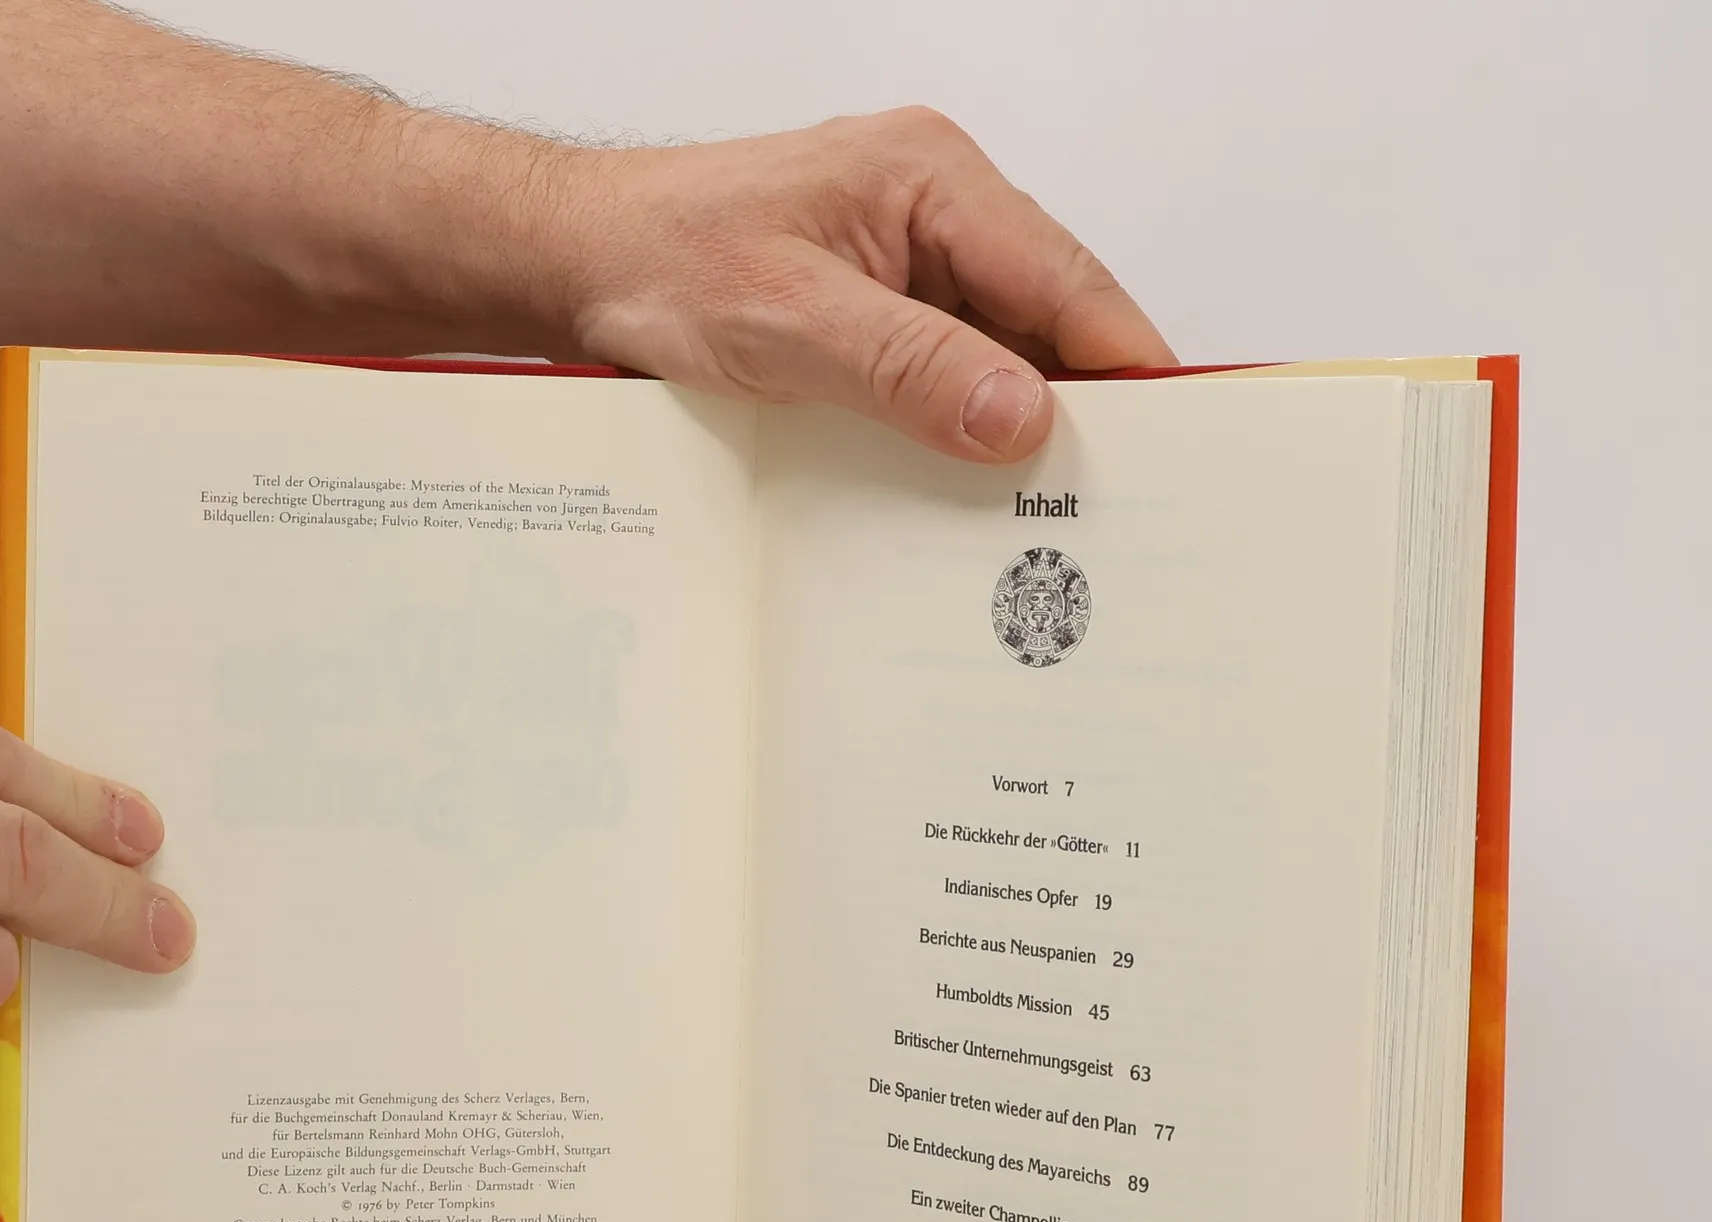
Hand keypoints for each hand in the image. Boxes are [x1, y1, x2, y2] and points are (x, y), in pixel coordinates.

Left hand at [538, 108, 1174, 462]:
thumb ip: (908, 367)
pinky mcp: (877, 314)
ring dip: (1010, 427)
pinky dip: (957, 429)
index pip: (1062, 276)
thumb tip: (1019, 417)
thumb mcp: (788, 320)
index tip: (1171, 435)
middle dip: (1074, 405)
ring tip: (1039, 512)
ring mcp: (908, 265)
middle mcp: (934, 213)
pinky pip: (945, 375)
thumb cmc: (662, 260)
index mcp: (932, 180)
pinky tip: (961, 488)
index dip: (1120, 361)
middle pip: (1044, 318)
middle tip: (1109, 501)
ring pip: (998, 355)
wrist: (579, 262)